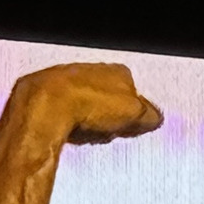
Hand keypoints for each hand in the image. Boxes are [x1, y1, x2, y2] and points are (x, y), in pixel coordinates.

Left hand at [12, 62, 163, 146]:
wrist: (47, 106)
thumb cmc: (89, 103)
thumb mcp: (134, 113)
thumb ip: (149, 115)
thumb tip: (155, 118)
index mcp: (119, 71)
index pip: (136, 94)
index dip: (136, 115)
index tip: (136, 128)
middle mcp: (94, 70)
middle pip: (111, 102)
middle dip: (113, 120)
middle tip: (113, 132)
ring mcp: (70, 79)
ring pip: (90, 108)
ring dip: (92, 123)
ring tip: (91, 134)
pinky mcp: (49, 94)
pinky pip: (68, 114)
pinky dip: (72, 124)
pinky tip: (72, 132)